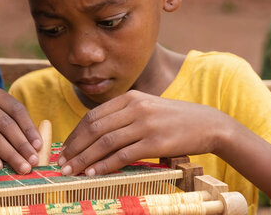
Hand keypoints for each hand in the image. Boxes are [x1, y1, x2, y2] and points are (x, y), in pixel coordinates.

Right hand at [0, 87, 41, 173]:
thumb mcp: (0, 121)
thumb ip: (18, 129)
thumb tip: (39, 148)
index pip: (17, 110)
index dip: (29, 129)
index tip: (39, 147)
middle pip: (6, 124)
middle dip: (22, 145)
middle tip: (32, 163)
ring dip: (10, 154)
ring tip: (21, 168)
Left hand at [58, 90, 229, 175]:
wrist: (209, 124)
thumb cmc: (174, 120)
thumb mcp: (146, 108)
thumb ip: (123, 117)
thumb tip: (94, 136)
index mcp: (129, 98)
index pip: (92, 116)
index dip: (75, 134)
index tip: (64, 148)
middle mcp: (134, 108)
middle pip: (94, 129)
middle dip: (74, 148)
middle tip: (61, 163)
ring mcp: (145, 124)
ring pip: (104, 143)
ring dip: (84, 159)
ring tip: (71, 171)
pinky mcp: (156, 142)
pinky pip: (123, 156)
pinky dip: (105, 165)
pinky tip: (94, 173)